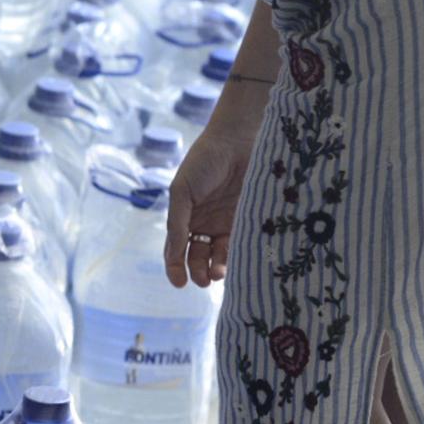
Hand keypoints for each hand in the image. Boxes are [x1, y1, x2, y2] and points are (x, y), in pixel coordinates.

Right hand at [164, 122, 257, 287]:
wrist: (239, 139)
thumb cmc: (204, 161)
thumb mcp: (182, 192)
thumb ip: (177, 224)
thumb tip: (171, 256)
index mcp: (186, 217)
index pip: (178, 249)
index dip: (176, 268)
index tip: (180, 283)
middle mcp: (206, 223)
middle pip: (200, 256)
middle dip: (199, 271)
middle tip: (204, 280)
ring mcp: (229, 222)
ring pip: (221, 254)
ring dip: (218, 268)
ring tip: (219, 274)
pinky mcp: (251, 219)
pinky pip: (243, 243)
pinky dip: (238, 256)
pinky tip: (237, 263)